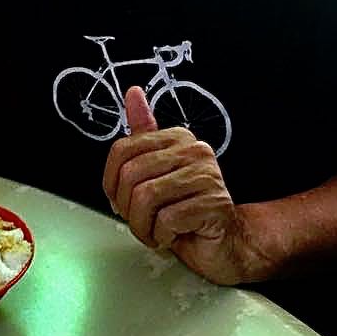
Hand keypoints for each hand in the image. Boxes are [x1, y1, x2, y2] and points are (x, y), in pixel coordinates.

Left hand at [103, 86, 246, 284]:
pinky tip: (173, 236)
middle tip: (142, 220)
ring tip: (156, 230)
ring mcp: (206, 175)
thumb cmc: (187, 211)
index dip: (112, 183)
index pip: (122, 151)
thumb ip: (143, 134)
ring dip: (143, 226)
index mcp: (177, 138)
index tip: (122, 200)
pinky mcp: (213, 202)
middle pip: (131, 175)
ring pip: (146, 198)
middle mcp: (194, 151)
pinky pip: (166, 219)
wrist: (225, 243)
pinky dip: (161, 236)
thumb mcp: (157, 171)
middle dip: (128, 208)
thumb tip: (133, 92)